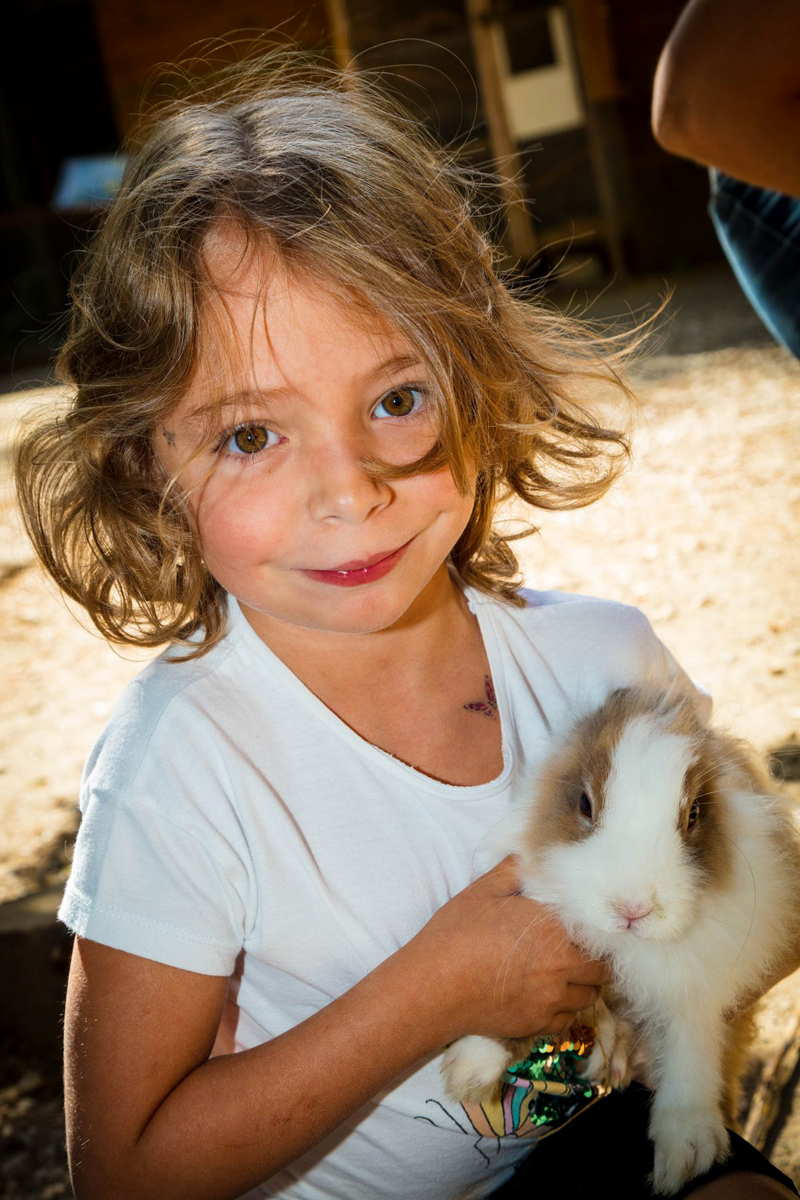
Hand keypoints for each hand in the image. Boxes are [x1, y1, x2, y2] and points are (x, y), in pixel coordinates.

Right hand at [407, 856, 611, 1042]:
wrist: (433, 987)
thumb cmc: (456, 934)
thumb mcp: (482, 891)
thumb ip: (514, 870)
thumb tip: (532, 854)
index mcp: (552, 927)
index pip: (598, 932)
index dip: (596, 930)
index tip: (587, 928)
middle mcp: (561, 964)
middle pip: (601, 968)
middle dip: (594, 959)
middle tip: (576, 951)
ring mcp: (551, 998)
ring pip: (588, 996)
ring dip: (581, 985)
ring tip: (561, 974)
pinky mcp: (538, 1024)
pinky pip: (567, 1020)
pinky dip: (562, 1009)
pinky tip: (544, 996)